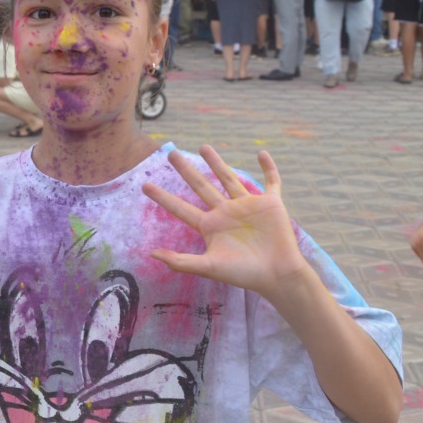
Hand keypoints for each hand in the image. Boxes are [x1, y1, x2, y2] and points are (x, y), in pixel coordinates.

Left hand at [142, 147, 306, 296]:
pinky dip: (268, 168)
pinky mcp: (270, 204)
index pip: (181, 208)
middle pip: (201, 186)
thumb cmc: (243, 274)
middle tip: (170, 154)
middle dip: (185, 170)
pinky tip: (262, 154)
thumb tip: (151, 254)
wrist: (277, 276)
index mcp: (210, 226)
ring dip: (217, 162)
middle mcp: (225, 212)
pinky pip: (271, 182)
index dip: (163, 197)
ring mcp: (247, 206)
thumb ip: (181, 261)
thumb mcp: (209, 267)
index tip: (145, 185)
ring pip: (229, 178)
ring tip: (203, 147)